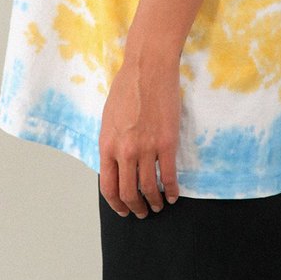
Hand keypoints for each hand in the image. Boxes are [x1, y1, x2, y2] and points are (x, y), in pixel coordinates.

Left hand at [98, 50, 181, 217]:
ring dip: (155, 201)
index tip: (123, 209)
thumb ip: (111, 143)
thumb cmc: (127, 87)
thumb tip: (117, 163)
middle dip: (135, 207)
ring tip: (159, 205)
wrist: (148, 68)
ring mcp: (146, 148)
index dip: (116, 203)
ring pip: (149, 188)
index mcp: (107, 145)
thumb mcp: (109, 118)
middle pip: (129, 192)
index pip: (108, 186)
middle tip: (142, 211)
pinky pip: (169, 175)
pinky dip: (172, 190)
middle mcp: (125, 151)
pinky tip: (173, 195)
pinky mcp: (167, 142)